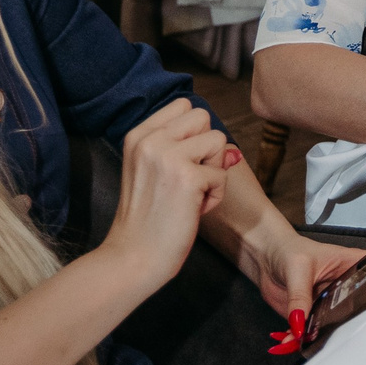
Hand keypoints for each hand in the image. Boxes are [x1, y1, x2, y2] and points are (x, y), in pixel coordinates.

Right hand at [100, 99, 233, 286]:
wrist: (132, 259)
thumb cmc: (147, 220)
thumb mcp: (154, 173)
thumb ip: (187, 152)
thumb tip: (233, 153)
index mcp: (138, 135)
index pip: (183, 106)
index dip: (193, 134)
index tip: (180, 163)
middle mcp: (150, 139)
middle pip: (203, 117)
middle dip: (206, 148)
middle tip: (189, 180)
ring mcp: (168, 156)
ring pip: (218, 140)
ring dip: (213, 170)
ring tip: (191, 195)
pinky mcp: (187, 177)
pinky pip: (222, 174)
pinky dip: (215, 196)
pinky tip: (193, 211)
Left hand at [239, 216, 365, 329]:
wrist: (266, 256)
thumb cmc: (289, 249)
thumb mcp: (299, 269)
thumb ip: (300, 297)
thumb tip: (300, 325)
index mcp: (353, 265)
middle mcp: (345, 286)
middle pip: (356, 310)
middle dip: (344, 326)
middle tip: (330, 334)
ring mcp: (329, 302)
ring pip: (333, 325)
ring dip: (318, 336)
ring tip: (303, 340)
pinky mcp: (312, 314)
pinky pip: (311, 331)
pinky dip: (300, 339)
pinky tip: (290, 340)